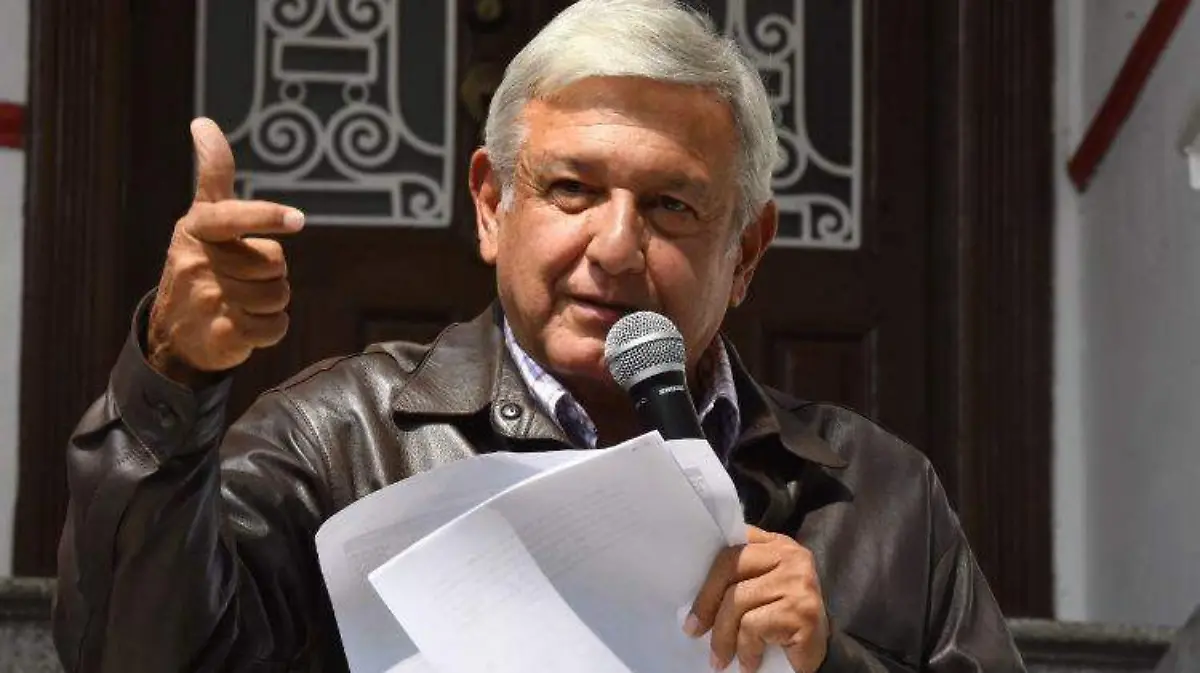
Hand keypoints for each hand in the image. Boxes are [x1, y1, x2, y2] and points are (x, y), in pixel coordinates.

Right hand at [147, 118, 304, 385]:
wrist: (173, 334)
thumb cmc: (200, 265)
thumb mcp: (202, 219)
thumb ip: (212, 174)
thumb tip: (203, 122)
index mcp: (197, 229)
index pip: (232, 217)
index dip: (266, 217)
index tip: (297, 219)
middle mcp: (197, 262)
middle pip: (273, 263)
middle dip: (270, 273)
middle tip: (244, 278)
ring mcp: (207, 300)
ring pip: (278, 295)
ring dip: (272, 301)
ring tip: (243, 301)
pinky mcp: (221, 334)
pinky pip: (275, 326)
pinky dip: (271, 329)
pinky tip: (247, 325)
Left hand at [684, 526, 829, 672]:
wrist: (821, 653)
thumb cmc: (783, 619)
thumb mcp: (759, 588)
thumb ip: (738, 576)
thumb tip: (691, 589)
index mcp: (777, 544)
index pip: (732, 543)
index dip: (705, 569)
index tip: (688, 596)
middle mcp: (792, 556)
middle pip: (730, 565)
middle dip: (706, 601)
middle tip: (693, 629)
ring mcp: (799, 582)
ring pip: (737, 600)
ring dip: (722, 636)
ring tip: (719, 658)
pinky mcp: (803, 611)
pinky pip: (753, 626)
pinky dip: (745, 649)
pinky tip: (748, 663)